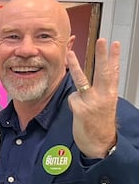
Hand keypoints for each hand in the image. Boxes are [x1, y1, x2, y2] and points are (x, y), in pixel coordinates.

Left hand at [66, 39, 118, 158]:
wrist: (100, 144)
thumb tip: (92, 82)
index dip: (114, 57)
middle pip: (103, 71)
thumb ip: (100, 92)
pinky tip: (78, 112)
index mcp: (110, 94)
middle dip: (102, 55)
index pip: (114, 72)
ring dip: (75, 66)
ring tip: (69, 53)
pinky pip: (72, 98)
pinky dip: (72, 103)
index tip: (115, 44)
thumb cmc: (100, 124)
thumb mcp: (105, 105)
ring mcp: (92, 102)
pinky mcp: (81, 109)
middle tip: (101, 40)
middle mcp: (104, 96)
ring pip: (81, 80)